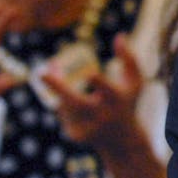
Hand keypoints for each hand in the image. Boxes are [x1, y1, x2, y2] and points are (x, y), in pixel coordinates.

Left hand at [41, 33, 144, 149]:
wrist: (122, 142)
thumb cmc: (127, 103)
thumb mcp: (135, 82)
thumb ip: (130, 59)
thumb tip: (120, 35)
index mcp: (118, 101)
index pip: (109, 91)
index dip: (100, 82)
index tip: (90, 74)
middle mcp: (102, 116)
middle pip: (76, 102)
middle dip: (58, 87)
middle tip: (41, 73)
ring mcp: (87, 128)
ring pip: (65, 103)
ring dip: (66, 92)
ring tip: (85, 97)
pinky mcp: (75, 135)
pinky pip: (62, 112)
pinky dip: (66, 106)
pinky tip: (82, 114)